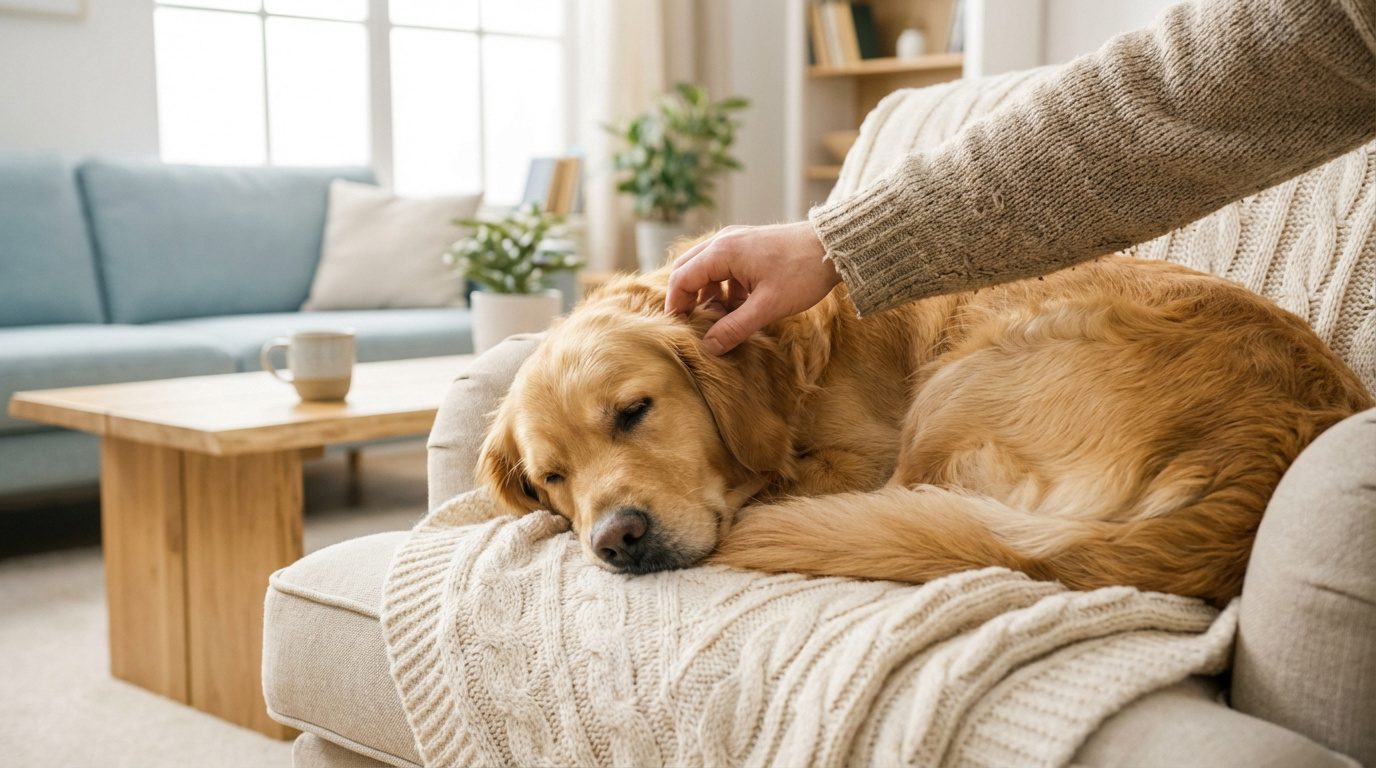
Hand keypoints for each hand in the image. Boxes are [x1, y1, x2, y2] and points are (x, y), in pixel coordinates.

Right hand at [665, 221, 839, 354]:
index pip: (681, 279)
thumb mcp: (767, 307)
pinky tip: (740, 308)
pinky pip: (725, 267)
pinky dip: (724, 287)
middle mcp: (723, 241)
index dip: (676, 305)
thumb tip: (709, 347)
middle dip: (688, 298)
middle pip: (688, 270)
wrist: (834, 247)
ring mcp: (736, 241)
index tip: (679, 329)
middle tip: (693, 324)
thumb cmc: (802, 273)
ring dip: (708, 294)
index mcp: (722, 252)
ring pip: (706, 269)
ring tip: (720, 320)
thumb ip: (735, 327)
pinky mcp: (749, 246)